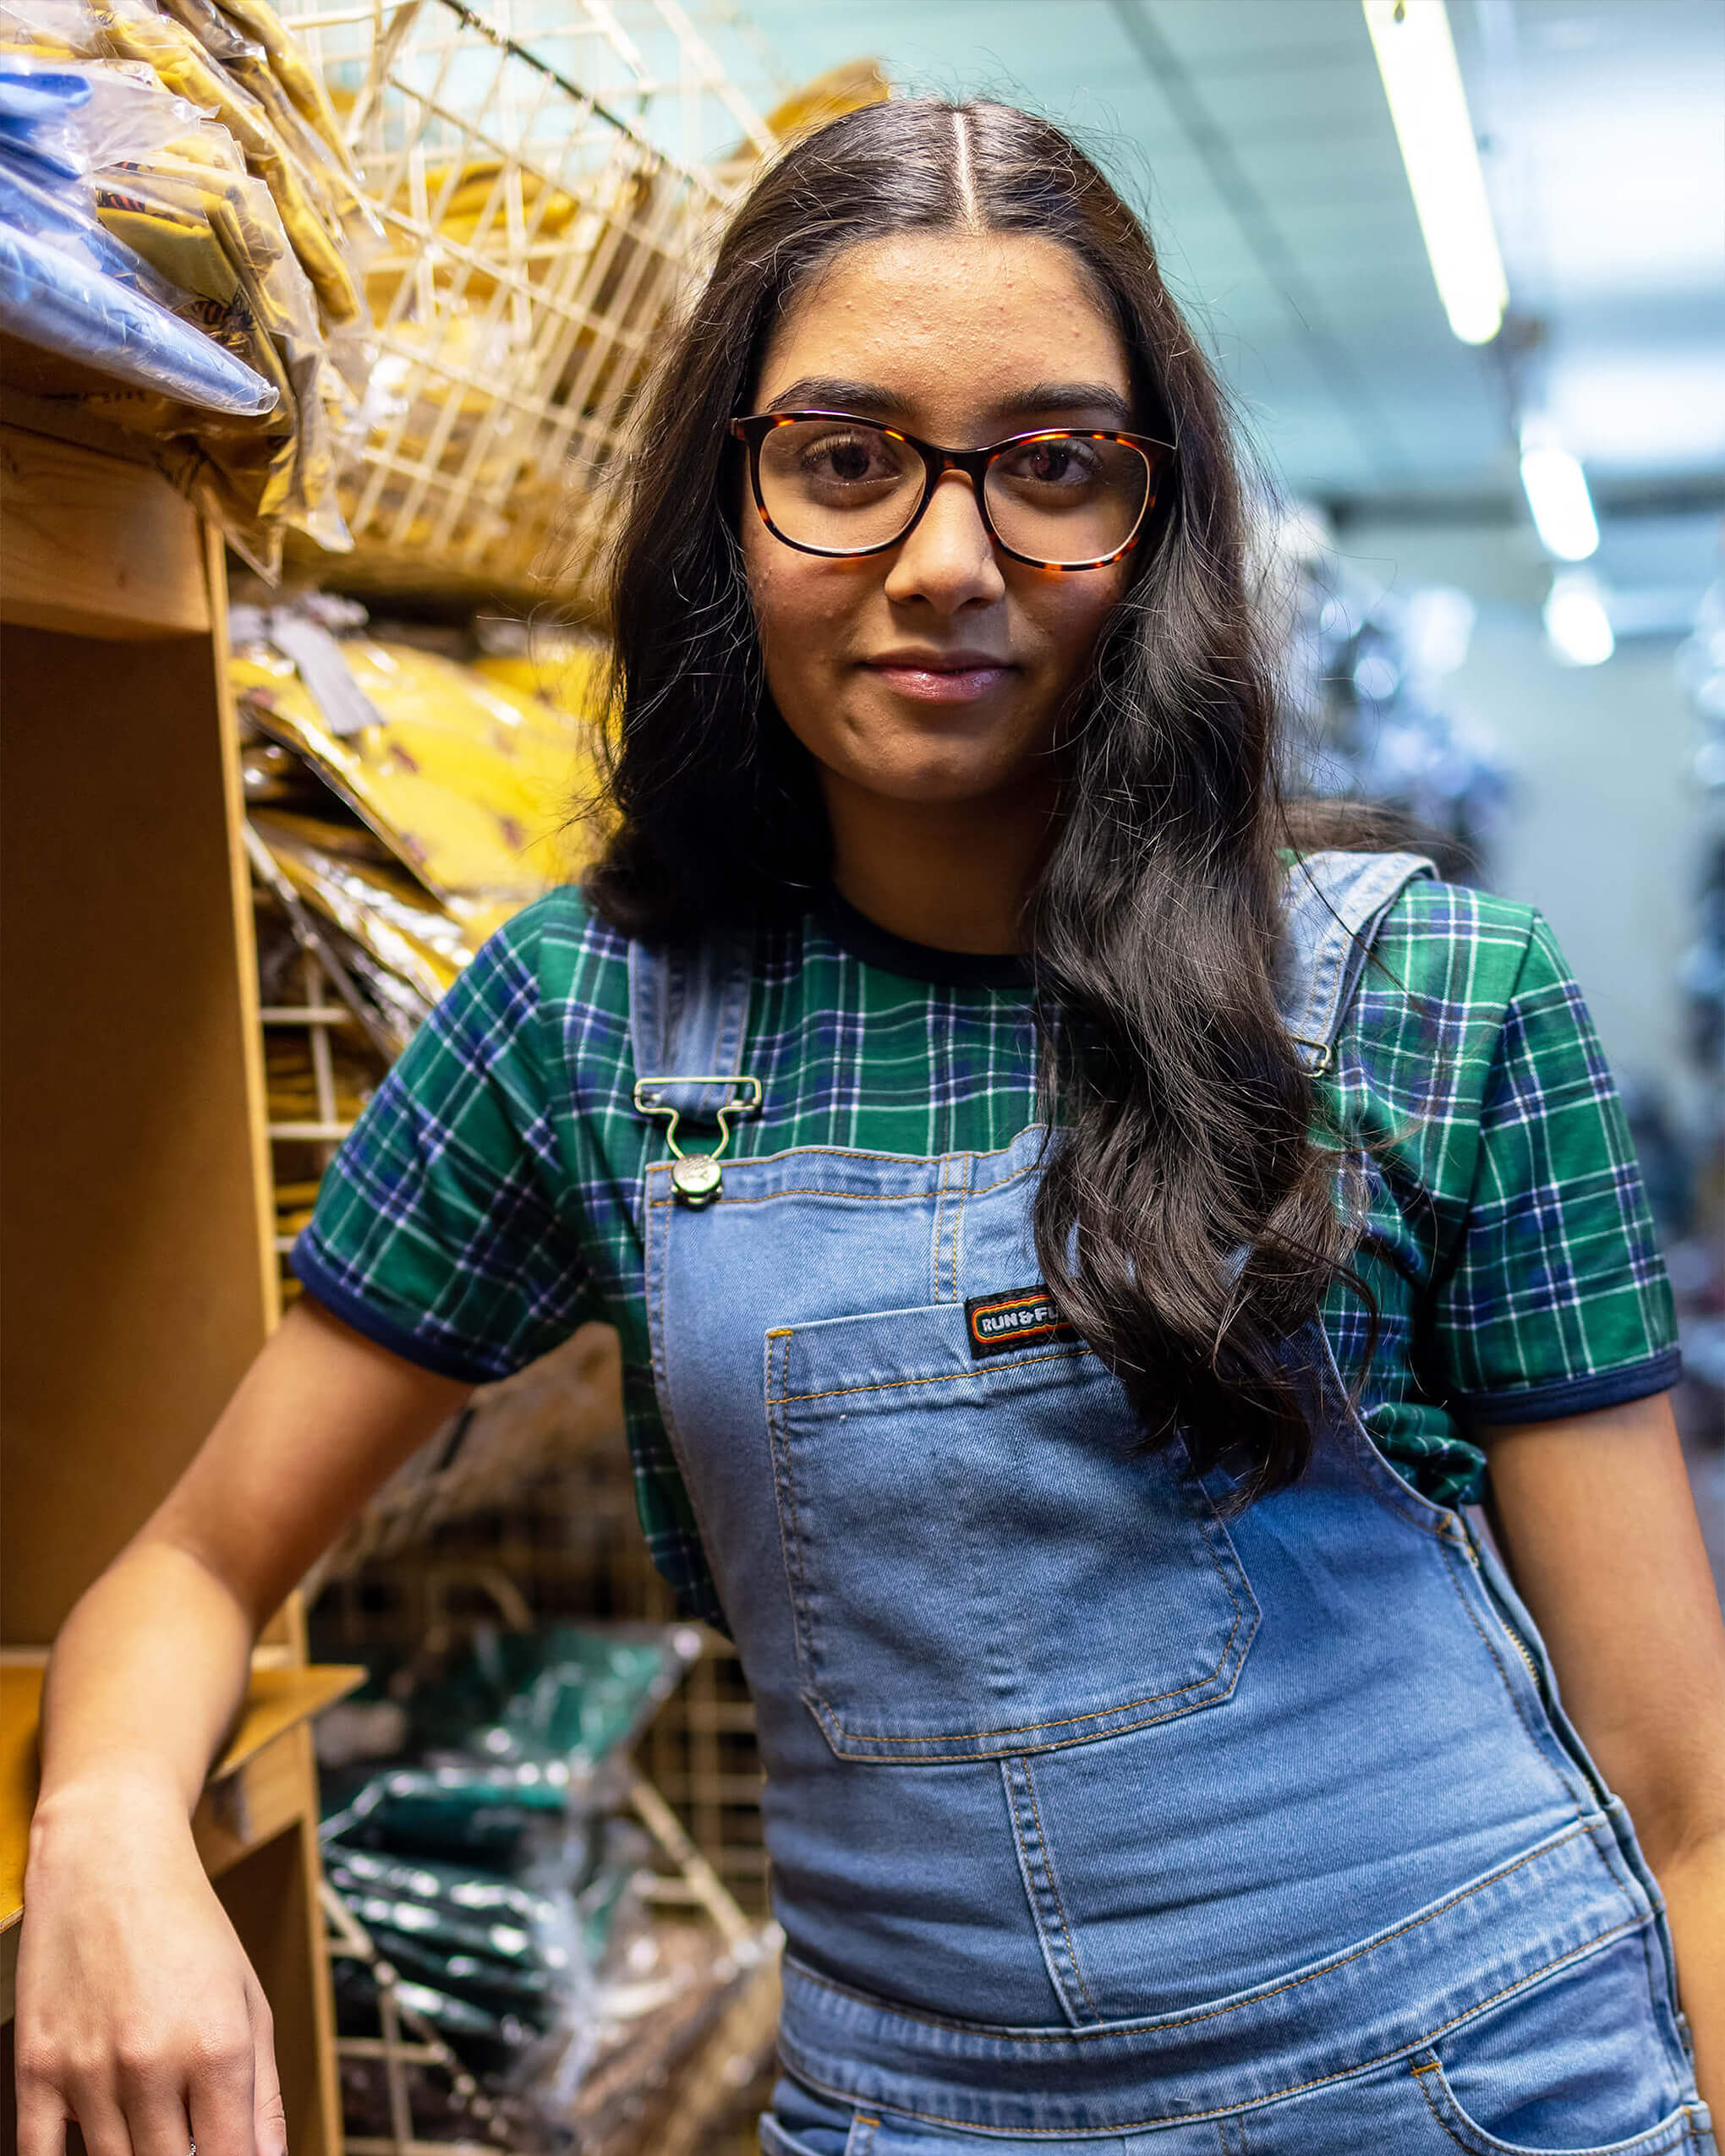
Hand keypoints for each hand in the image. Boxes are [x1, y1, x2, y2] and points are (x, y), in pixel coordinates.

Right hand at [14, 1784, 286, 2155]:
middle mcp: (153, 2064)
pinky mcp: (35, 2069)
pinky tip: (94, 2148)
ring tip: (151, 2130)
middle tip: (189, 2141)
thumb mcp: (248, 1998)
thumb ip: (263, 2091)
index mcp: (219, 2046)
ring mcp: (88, 2071)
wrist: (110, 1860)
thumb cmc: (189, 1928)